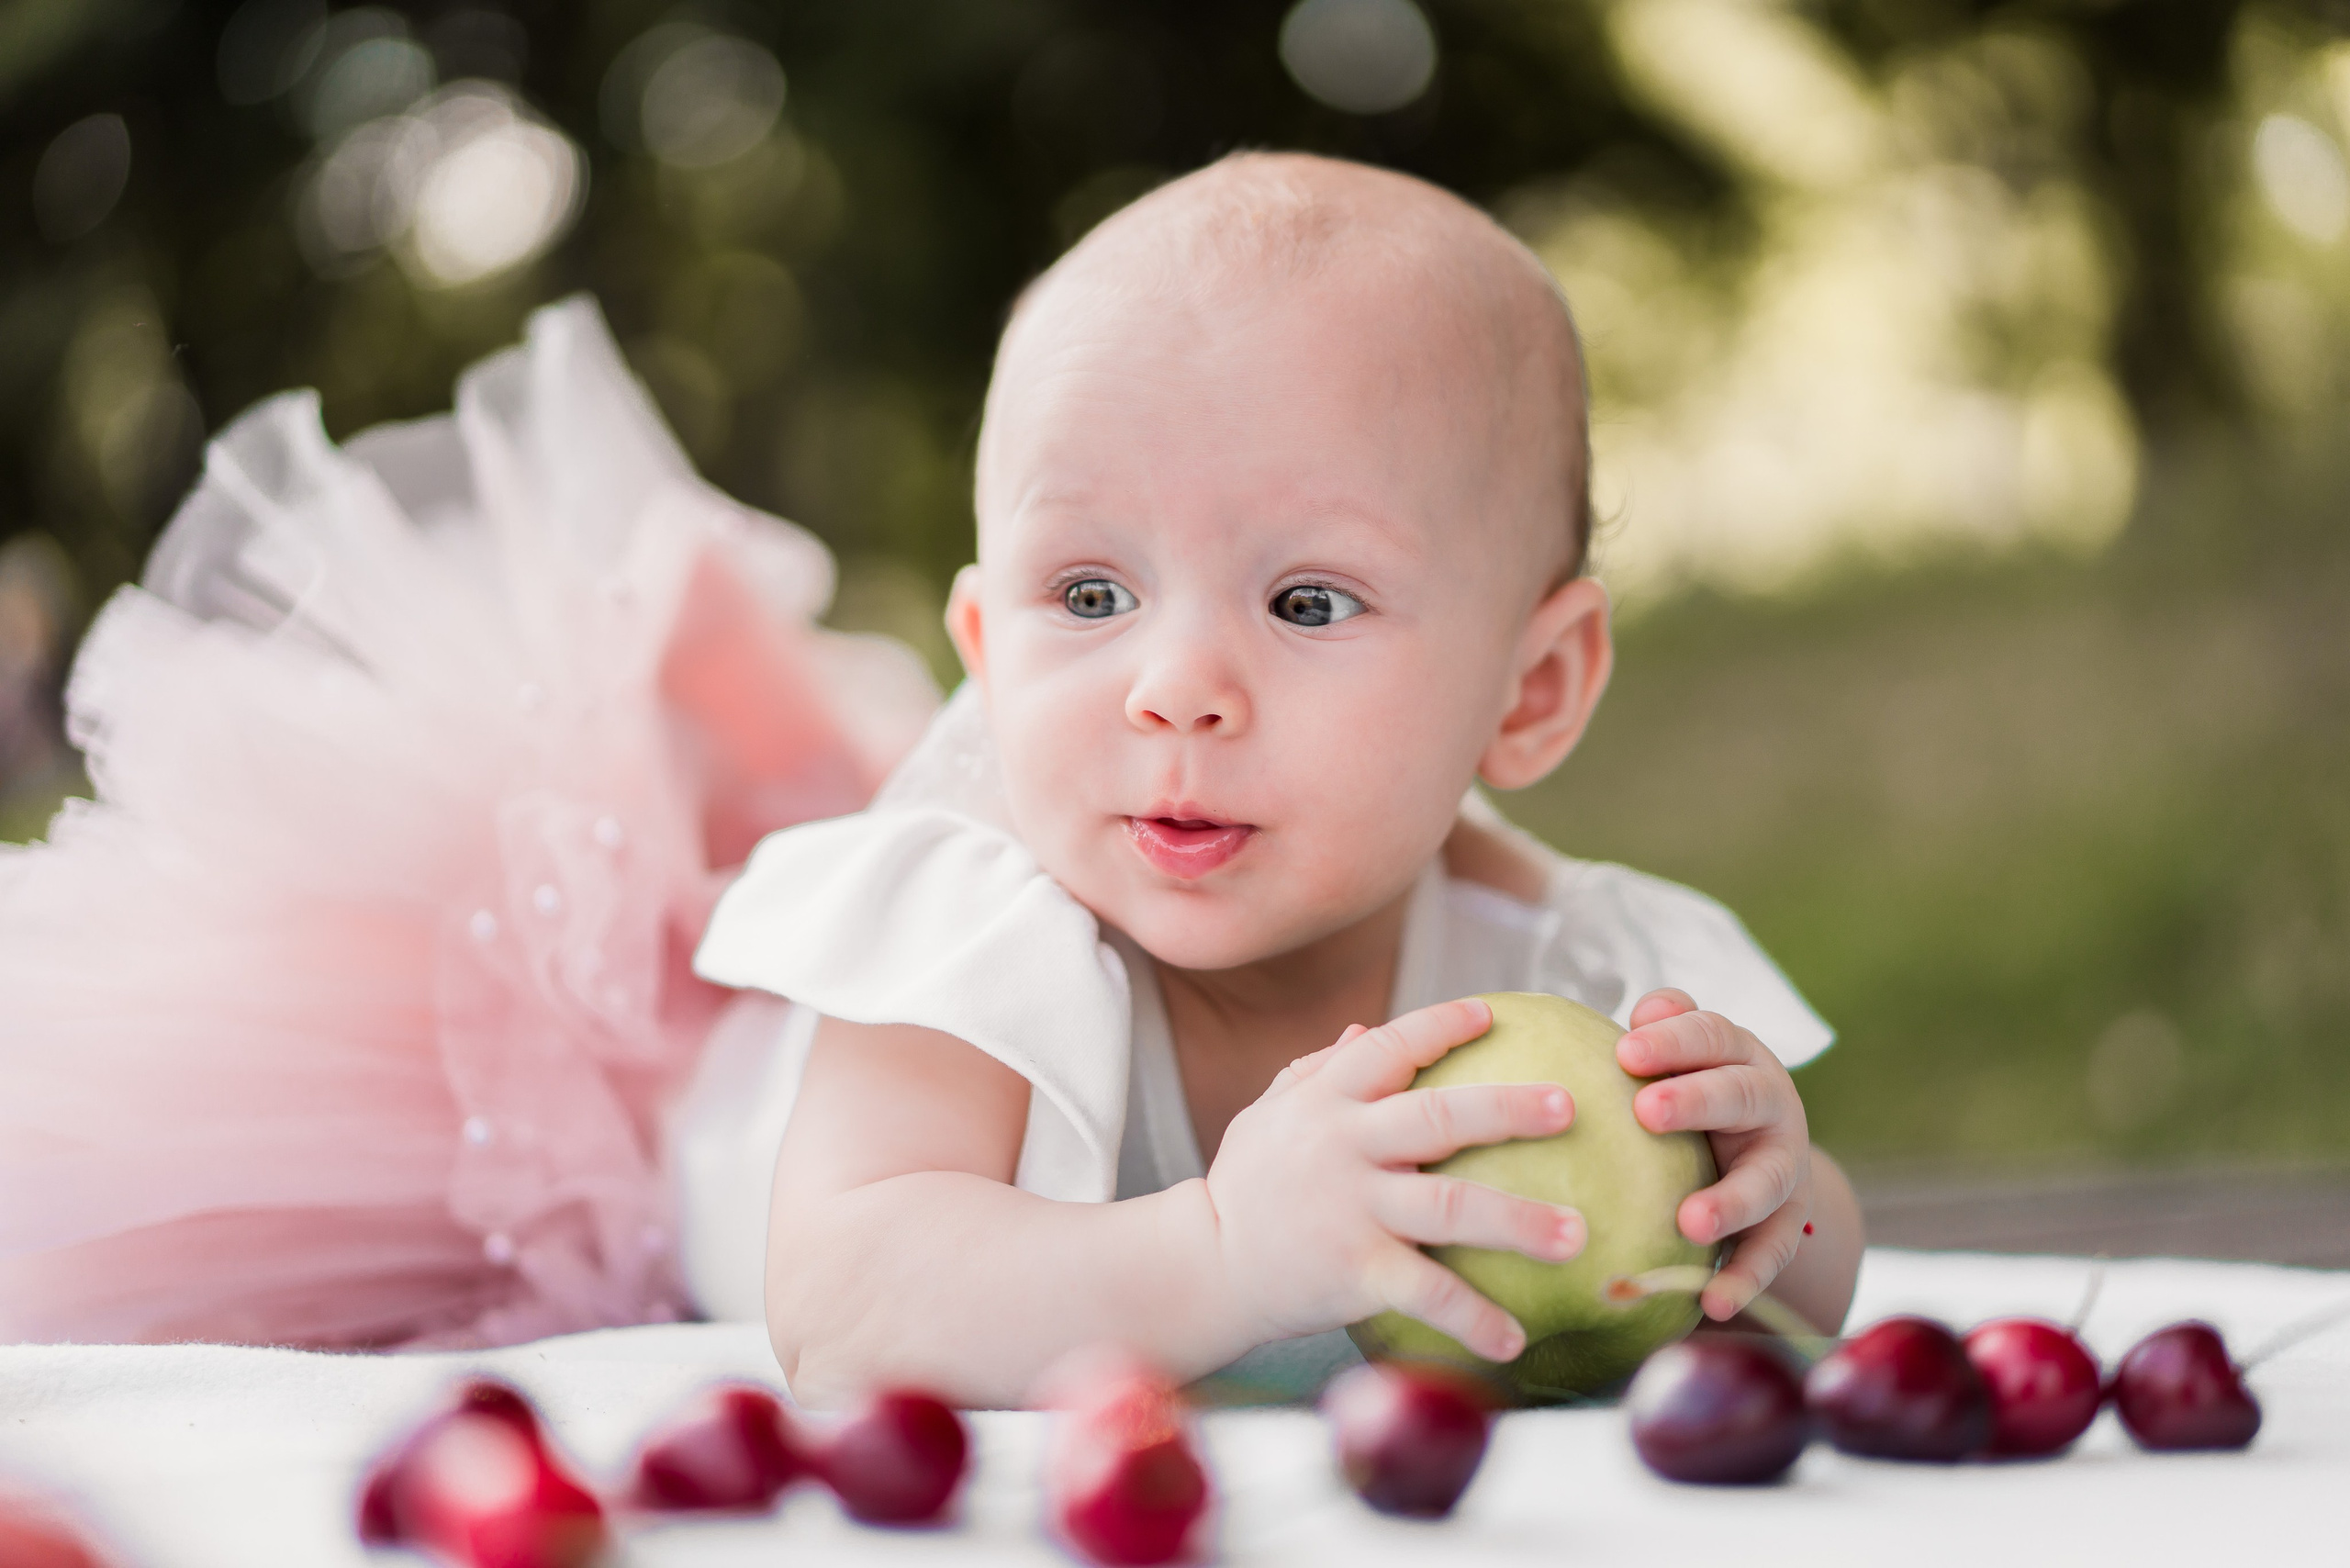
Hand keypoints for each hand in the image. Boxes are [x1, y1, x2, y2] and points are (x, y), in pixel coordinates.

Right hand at [1203, 997, 1584, 1361]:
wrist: (1202, 1266)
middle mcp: (1345, 1147)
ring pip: (1451, 1206)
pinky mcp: (1356, 1271)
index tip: (1491, 1015)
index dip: (1439, 1026)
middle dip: (1509, 1109)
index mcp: (1326, 1101)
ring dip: (1520, 1220)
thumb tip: (1362, 1029)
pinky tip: (1514, 1339)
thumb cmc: (1246, 1186)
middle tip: (1570, 1106)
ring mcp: (1353, 1210)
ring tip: (1576, 1235)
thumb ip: (1314, 1072)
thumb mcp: (1266, 1116)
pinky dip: (1473, 1319)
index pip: (1389, 1048)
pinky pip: (1428, 1294)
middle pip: (1440, 1118)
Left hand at [1617, 989, 1811, 1321]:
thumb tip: (1642, 1013)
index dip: (1673, 1040)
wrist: (1750, 1151)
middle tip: (1645, 1110)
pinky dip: (1744, 1279)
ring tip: (1688, 1222)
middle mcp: (1771, 1105)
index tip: (1623, 1051)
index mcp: (1738, 1056)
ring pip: (1766, 1181)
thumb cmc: (1690, 1089)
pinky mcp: (1787, 1224)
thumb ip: (1666, 1028)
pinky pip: (1770, 1253)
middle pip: (1740, 1096)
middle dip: (1696, 1101)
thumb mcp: (1681, 1055)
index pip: (1711, 1035)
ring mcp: (1784, 1167)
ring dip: (1729, 1202)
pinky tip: (1711, 1303)